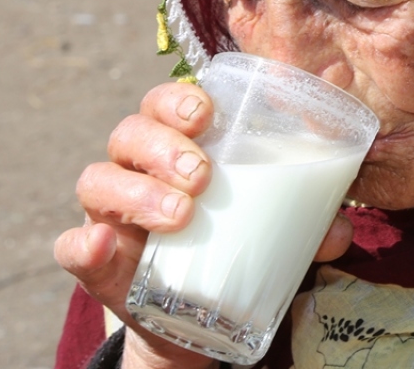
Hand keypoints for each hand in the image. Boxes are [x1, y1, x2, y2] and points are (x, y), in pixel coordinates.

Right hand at [54, 81, 354, 368]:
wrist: (197, 315)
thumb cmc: (235, 241)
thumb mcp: (274, 227)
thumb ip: (308, 221)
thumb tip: (342, 229)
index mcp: (178, 145)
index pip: (166, 103)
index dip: (179, 98)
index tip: (208, 113)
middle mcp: (135, 169)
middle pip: (130, 133)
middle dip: (164, 146)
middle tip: (202, 175)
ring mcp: (108, 213)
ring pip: (99, 180)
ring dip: (137, 192)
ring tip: (181, 214)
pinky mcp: (96, 261)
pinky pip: (71, 247)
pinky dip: (82, 245)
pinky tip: (101, 244)